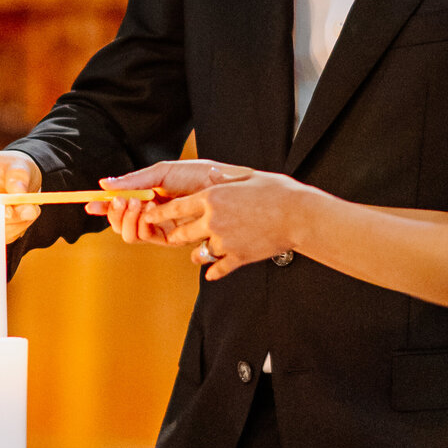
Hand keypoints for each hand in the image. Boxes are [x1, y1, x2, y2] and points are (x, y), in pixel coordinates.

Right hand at [87, 160, 253, 248]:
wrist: (226, 185)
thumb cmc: (199, 174)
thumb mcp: (163, 172)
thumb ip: (134, 179)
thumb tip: (104, 183)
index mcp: (149, 196)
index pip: (120, 205)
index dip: (103, 207)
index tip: (90, 204)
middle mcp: (153, 214)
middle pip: (121, 224)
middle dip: (115, 213)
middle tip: (121, 199)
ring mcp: (163, 227)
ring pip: (131, 234)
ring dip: (127, 219)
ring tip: (136, 202)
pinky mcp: (174, 238)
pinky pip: (148, 238)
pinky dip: (142, 225)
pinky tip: (148, 212)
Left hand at [141, 171, 308, 279]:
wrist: (298, 215)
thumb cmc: (277, 191)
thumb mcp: (247, 177)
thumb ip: (225, 178)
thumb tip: (212, 174)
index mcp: (212, 197)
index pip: (176, 207)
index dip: (160, 213)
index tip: (149, 216)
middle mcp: (213, 221)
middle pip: (182, 233)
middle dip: (175, 235)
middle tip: (172, 236)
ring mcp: (224, 241)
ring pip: (199, 252)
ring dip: (197, 253)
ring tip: (198, 253)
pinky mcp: (238, 257)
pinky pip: (218, 268)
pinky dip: (215, 270)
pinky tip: (213, 272)